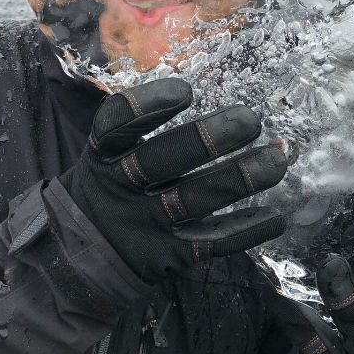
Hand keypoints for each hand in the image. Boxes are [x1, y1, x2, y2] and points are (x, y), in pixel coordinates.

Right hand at [59, 78, 287, 283]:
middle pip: (162, 159)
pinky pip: (212, 242)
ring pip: (195, 198)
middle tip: (249, 120)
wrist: (77, 261)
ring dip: (239, 178)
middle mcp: (121, 187)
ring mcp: (145, 225)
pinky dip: (247, 229)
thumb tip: (196, 93)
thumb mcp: (106, 159)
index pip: (116, 124)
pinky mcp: (168, 256)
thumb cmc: (108, 192)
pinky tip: (276, 218)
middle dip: (208, 138)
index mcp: (103, 155)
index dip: (148, 105)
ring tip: (275, 161)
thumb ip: (141, 132)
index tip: (186, 92)